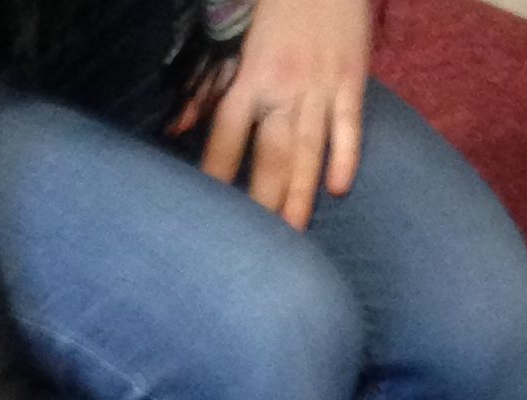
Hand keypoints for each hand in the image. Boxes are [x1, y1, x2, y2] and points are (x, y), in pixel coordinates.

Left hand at [196, 0, 371, 228]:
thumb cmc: (276, 9)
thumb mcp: (233, 42)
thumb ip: (206, 89)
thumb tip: (174, 130)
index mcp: (250, 77)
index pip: (227, 135)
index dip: (216, 173)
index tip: (208, 214)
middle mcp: (284, 87)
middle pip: (271, 153)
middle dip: (263, 201)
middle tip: (255, 248)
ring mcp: (321, 87)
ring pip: (308, 149)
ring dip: (300, 194)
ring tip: (292, 235)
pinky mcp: (352, 82)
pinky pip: (350, 126)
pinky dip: (346, 156)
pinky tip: (338, 189)